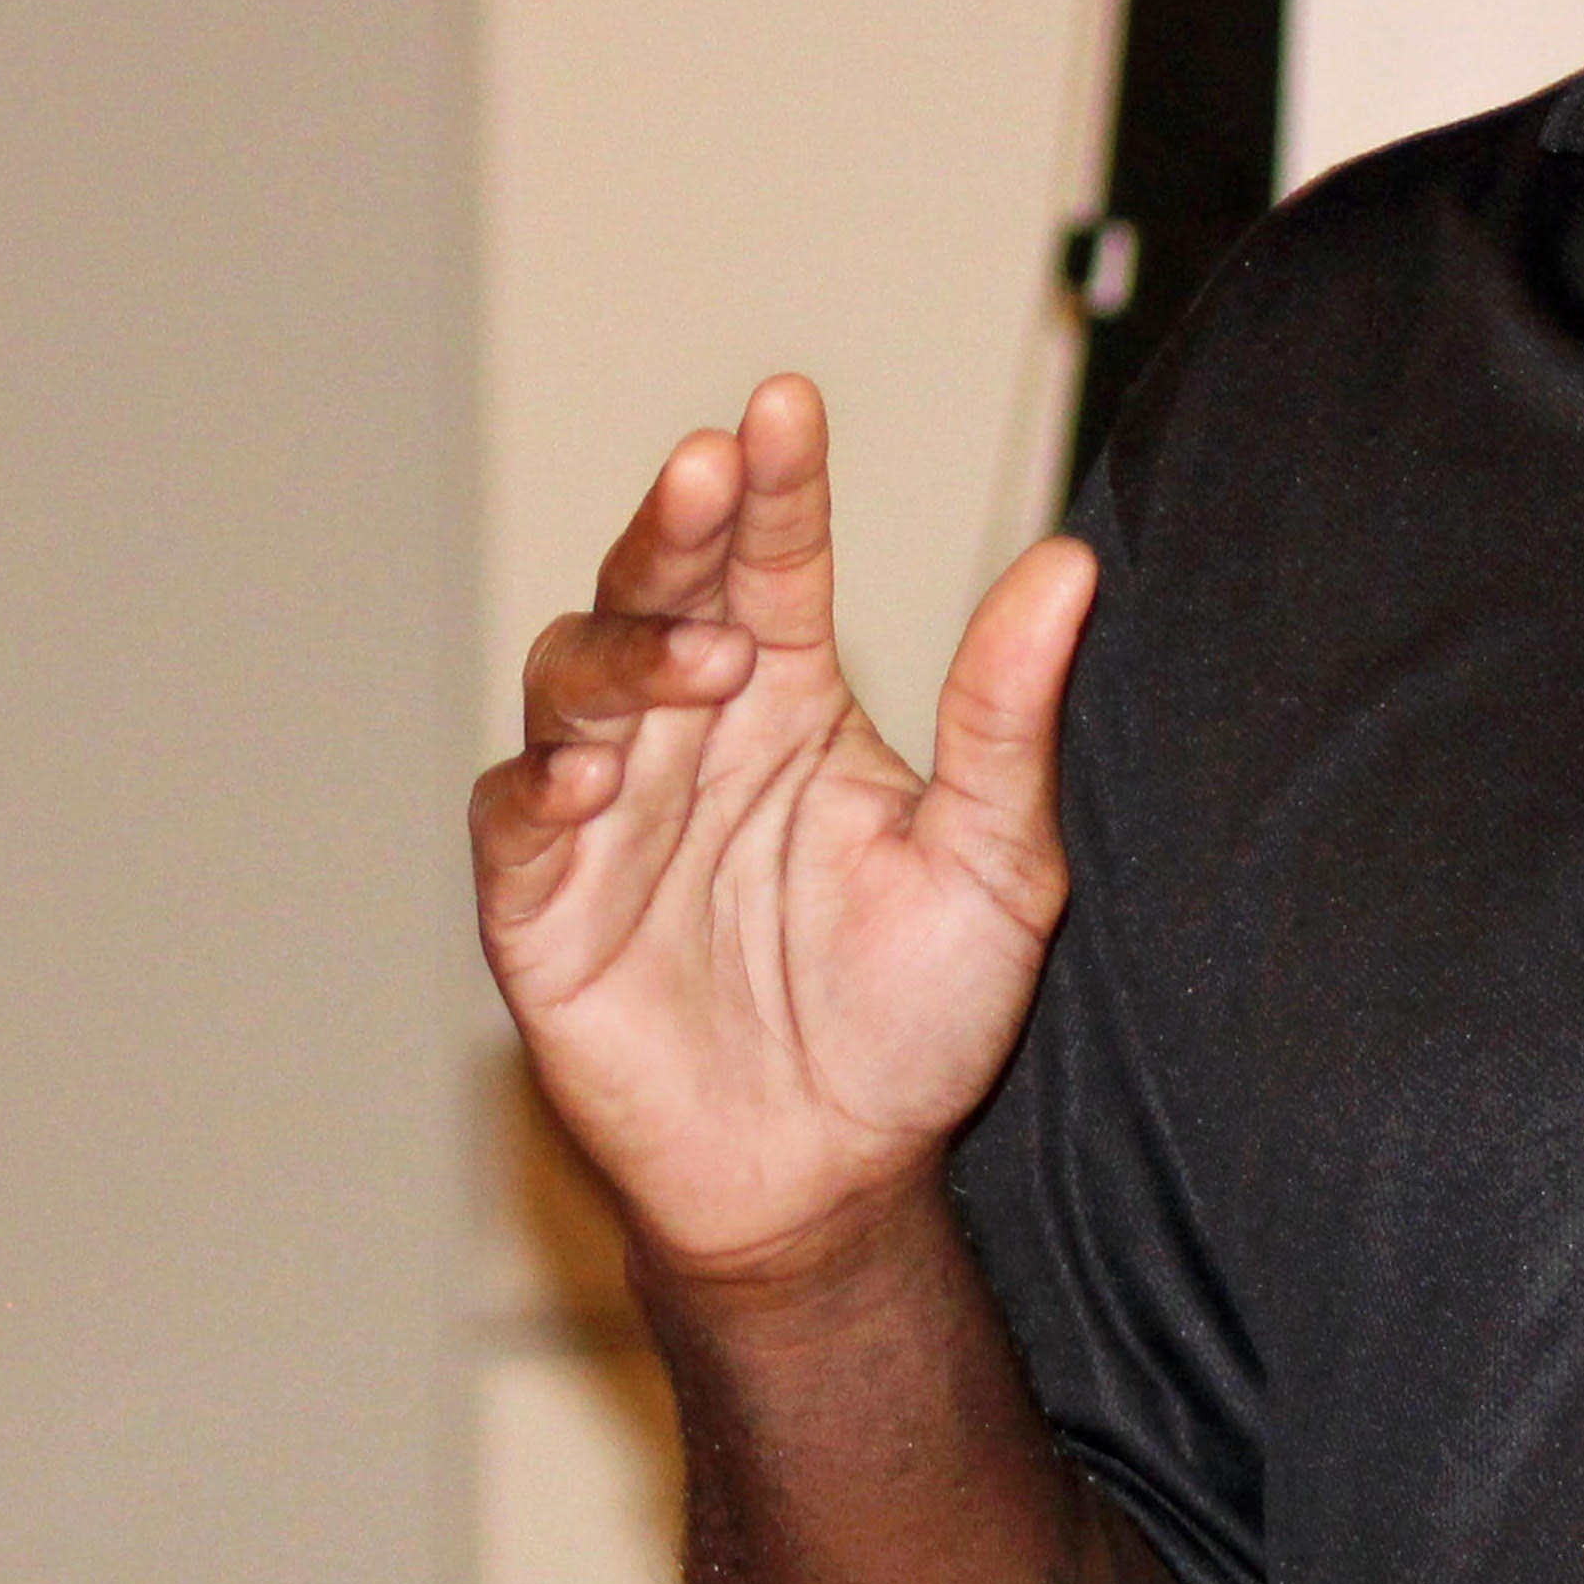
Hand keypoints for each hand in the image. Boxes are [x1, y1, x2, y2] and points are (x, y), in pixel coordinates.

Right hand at [471, 377, 1095, 1283]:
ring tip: (700, 663)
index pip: (774, 564)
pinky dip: (538, 787)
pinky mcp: (543, 904)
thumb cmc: (913, 1017)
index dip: (775, 487)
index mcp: (795, 702)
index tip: (787, 406)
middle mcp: (692, 733)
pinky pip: (513, 820)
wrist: (833, 1177)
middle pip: (659, 590)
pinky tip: (586, 779)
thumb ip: (1008, 718)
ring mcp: (607, 811)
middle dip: (677, 526)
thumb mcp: (993, 863)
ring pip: (572, 679)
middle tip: (710, 469)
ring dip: (626, 655)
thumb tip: (1070, 566)